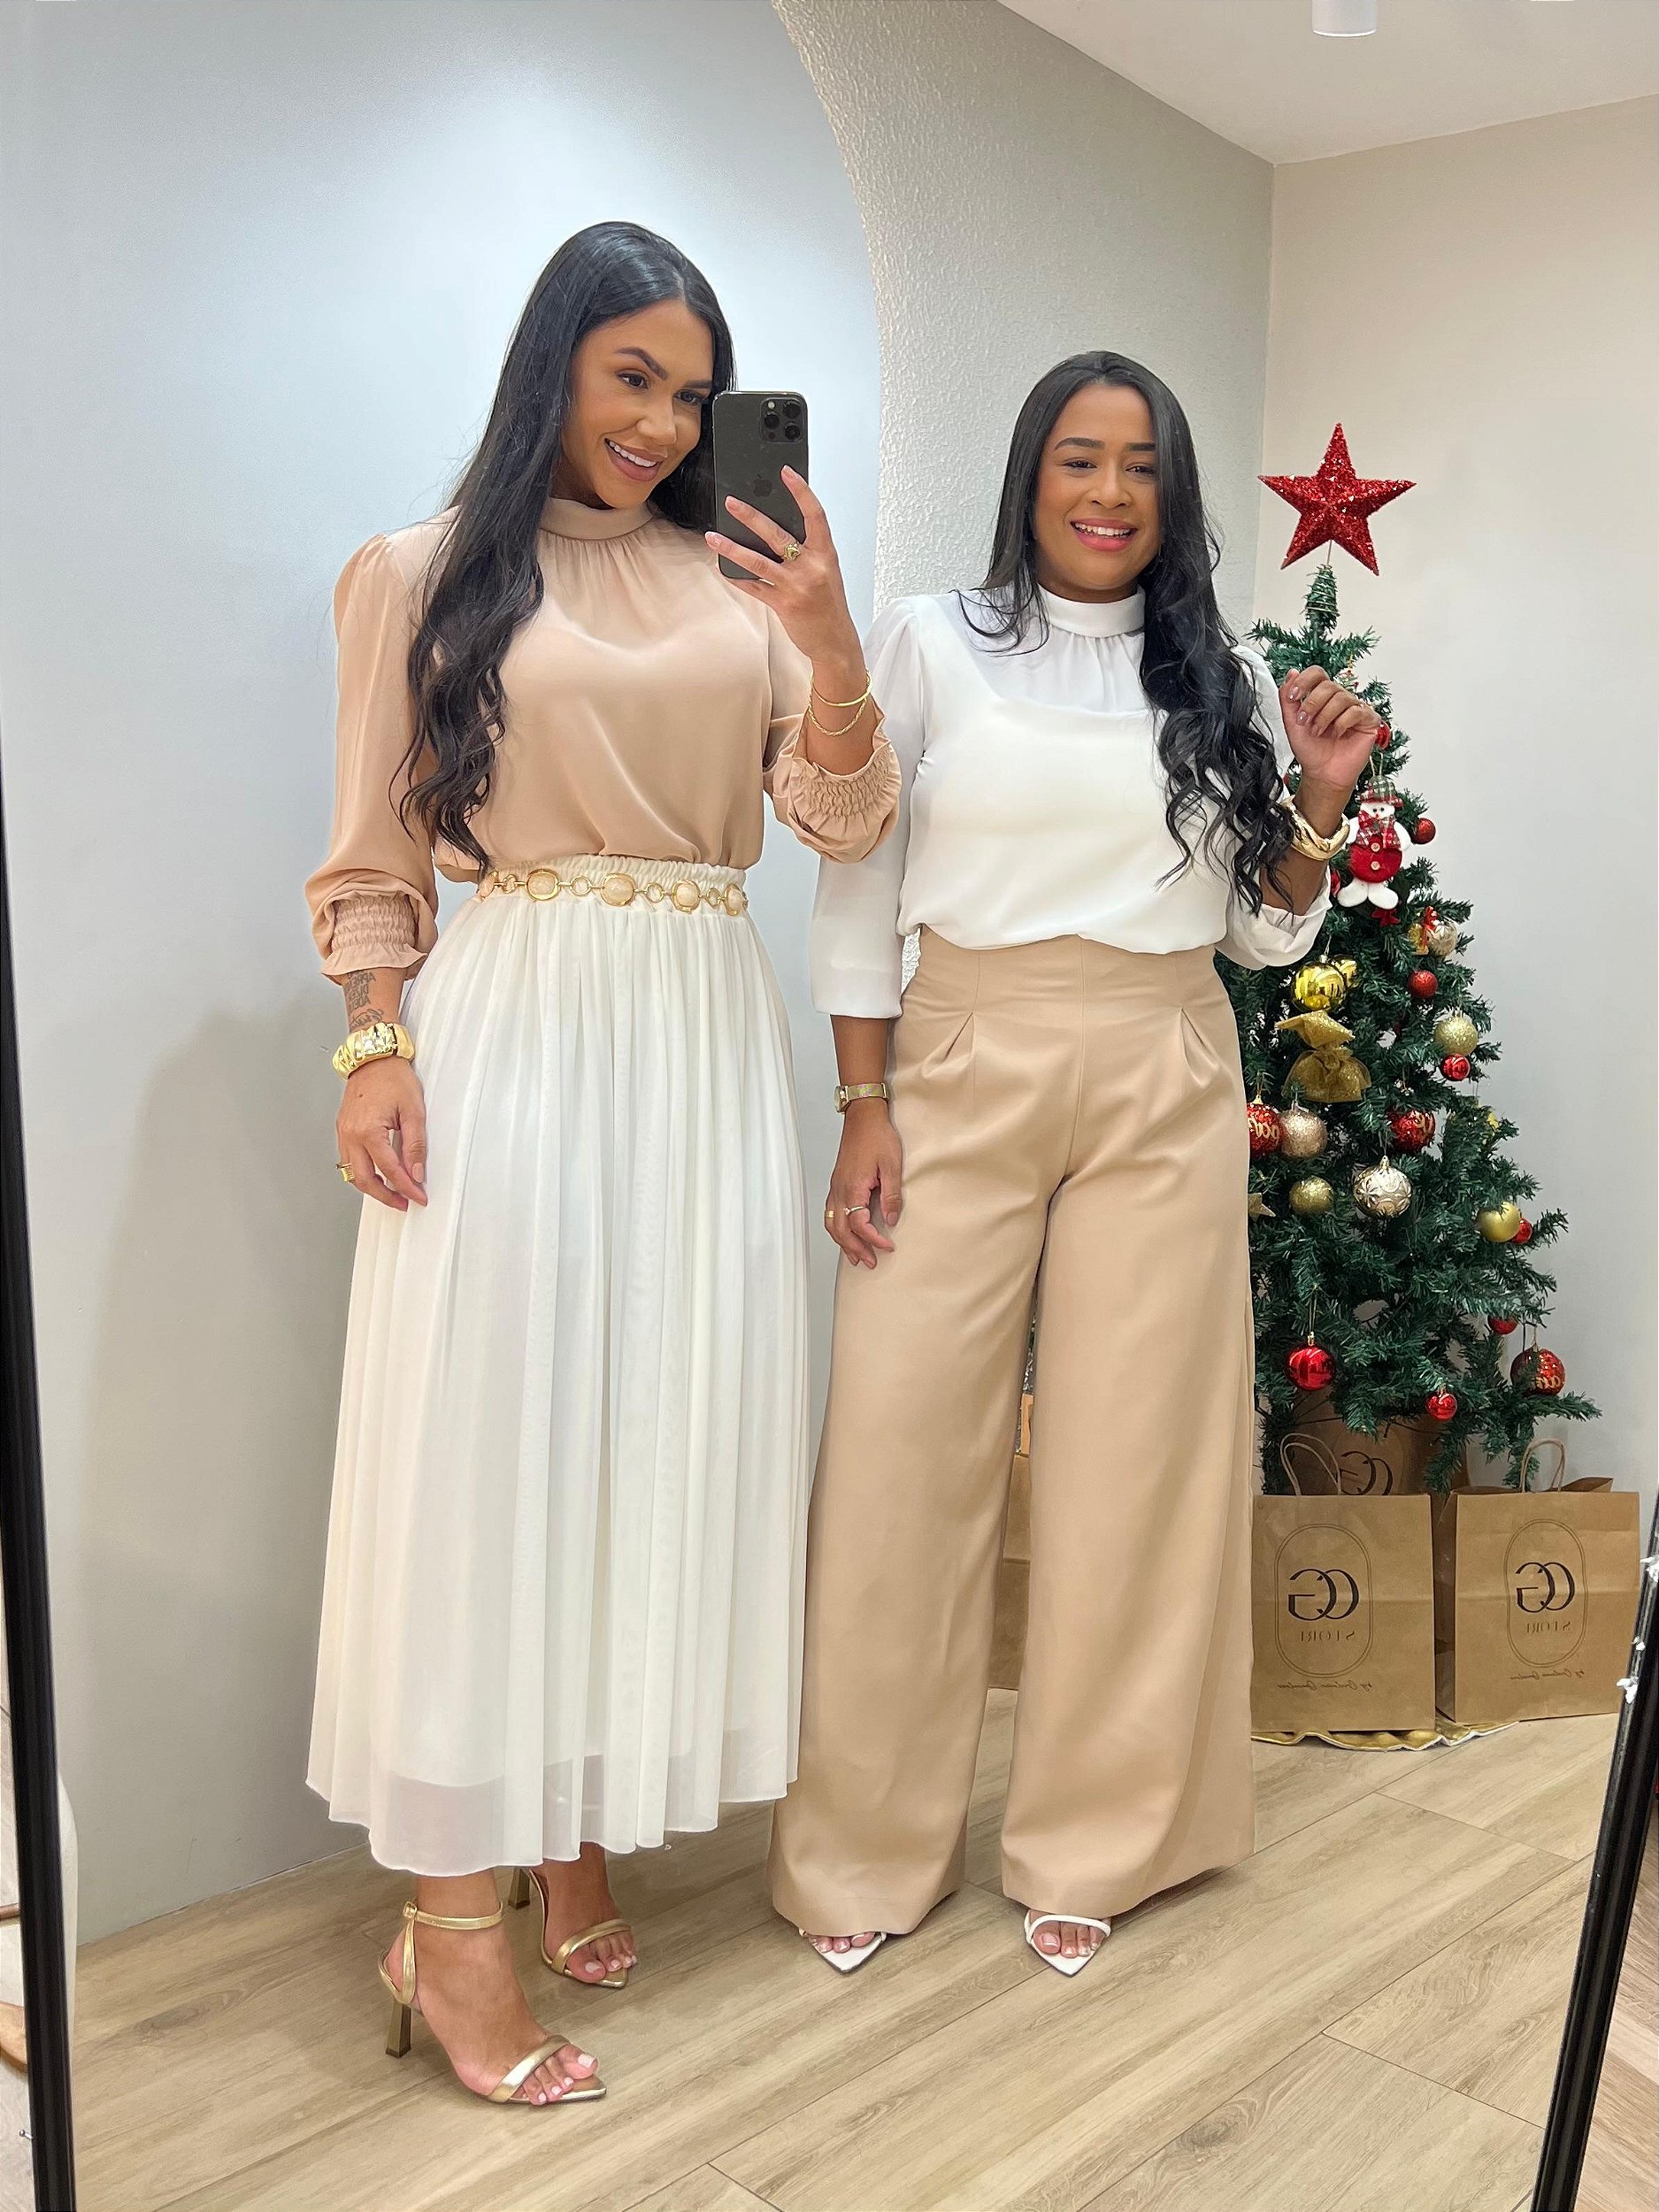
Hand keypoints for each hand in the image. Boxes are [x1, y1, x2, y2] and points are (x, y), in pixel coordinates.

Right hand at [337, 1056, 427, 1209]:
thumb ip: (415, 1145)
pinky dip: (361, 1172)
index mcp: (369, 1131)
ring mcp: (343, 1133)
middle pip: (364, 1180)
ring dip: (371, 1187)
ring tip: (391, 1192)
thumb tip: (416, 1172)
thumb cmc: (392, 1077)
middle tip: (403, 1203)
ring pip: (352, 1173)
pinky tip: (376, 1174)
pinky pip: (348, 1160)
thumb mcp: (413, 1111)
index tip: (419, 1197)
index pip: (390, 1170)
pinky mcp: (342, 1129)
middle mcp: (351, 1135)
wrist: (373, 1057)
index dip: (406, 1187)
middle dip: (385, 1196)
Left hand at [706, 467, 860, 668]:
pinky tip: (724, 569)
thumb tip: (775, 531)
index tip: (786, 473)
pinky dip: (737, 578)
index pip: (815, 515)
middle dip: (751, 516)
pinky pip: (754, 588)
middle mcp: (811, 567)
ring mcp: (796, 586)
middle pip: (777, 534)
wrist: (835, 640)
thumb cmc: (830, 603)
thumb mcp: (826, 571)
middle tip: (731, 503)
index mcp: (825, 554)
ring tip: (713, 537)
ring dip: (732, 547)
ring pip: (758, 561)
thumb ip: (807, 551)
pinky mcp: (783, 604)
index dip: (801, 491)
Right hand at [824, 1102, 902, 1267]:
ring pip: (831, 1223)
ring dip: (843, 1243)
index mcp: (853, 1188)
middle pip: (841, 1230)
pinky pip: (830, 1213)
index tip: (888, 1246)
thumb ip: (892, 1195)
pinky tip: (845, 1234)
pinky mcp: (836, 1183)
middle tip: (870, 1262)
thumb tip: (891, 1219)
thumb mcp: (892, 1165)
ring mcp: (835, 1187)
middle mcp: (839, 1190)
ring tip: (856, 1256)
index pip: (860, 1224)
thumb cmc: (877, 1136)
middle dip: (855, 1249)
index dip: (874, 1239)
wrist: (863, 1116)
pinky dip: (836, 1229)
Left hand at [1279, 666, 1380, 800]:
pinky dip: (1341, 723)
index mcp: (1322, 696)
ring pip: (1341, 697)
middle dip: (1312, 704)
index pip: (1318, 673)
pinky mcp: (1368, 720)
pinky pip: (1356, 711)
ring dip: (1324, 716)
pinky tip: (1336, 735)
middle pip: (1329, 685)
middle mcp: (1340, 699)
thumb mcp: (1292, 723)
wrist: (1322, 773)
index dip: (1305, 680)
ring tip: (1318, 732)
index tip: (1293, 696)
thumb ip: (1287, 699)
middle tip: (1304, 722)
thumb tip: (1292, 673)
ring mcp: (1355, 708)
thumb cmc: (1310, 750)